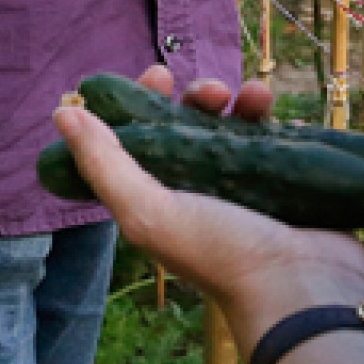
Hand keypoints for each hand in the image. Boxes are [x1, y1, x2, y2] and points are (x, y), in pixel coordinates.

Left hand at [54, 65, 363, 351]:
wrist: (300, 289)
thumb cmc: (220, 254)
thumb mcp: (149, 212)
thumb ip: (104, 164)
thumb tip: (62, 111)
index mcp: (159, 198)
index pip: (141, 137)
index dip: (144, 101)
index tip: (159, 75)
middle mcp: (197, 190)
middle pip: (190, 124)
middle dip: (198, 96)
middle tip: (214, 91)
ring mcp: (243, 185)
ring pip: (234, 125)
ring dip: (242, 101)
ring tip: (256, 98)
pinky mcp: (283, 182)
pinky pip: (274, 137)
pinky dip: (273, 119)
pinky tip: (278, 113)